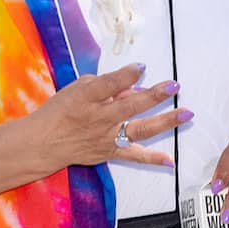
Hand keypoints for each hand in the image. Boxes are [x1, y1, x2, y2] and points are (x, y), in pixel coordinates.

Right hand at [23, 63, 186, 171]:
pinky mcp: (109, 153)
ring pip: (139, 129)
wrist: (41, 144)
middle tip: (175, 85)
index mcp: (85, 98)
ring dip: (165, 122)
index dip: (126, 75)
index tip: (141, 66)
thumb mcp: (75, 90)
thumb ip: (104, 86)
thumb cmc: (58, 112)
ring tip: (186, 113)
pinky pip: (133, 156)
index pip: (108, 84)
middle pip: (130, 106)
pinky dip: (152, 159)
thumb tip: (131, 88)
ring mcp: (106, 138)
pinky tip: (170, 160)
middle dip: (154, 95)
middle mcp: (98, 118)